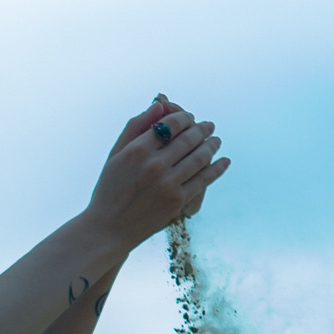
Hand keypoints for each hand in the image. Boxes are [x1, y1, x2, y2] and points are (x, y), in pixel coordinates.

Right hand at [83, 97, 231, 248]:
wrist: (109, 228)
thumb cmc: (109, 188)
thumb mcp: (115, 154)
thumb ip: (135, 126)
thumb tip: (159, 105)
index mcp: (137, 150)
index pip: (170, 124)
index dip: (184, 118)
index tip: (189, 118)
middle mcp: (154, 165)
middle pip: (188, 139)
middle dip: (201, 129)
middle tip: (209, 125)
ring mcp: (168, 184)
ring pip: (199, 157)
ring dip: (212, 145)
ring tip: (216, 140)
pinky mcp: (178, 201)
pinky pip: (203, 180)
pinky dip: (217, 168)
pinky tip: (224, 161)